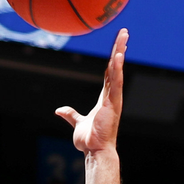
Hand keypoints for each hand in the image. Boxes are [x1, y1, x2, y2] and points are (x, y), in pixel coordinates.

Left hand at [56, 28, 126, 154]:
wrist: (95, 150)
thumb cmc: (90, 140)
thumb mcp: (77, 123)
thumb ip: (70, 115)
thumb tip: (59, 110)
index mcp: (105, 97)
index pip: (110, 73)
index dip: (113, 59)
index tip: (118, 46)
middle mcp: (111, 95)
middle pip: (115, 67)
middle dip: (120, 48)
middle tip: (124, 32)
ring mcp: (113, 98)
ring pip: (117, 71)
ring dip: (120, 52)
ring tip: (124, 37)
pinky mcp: (113, 103)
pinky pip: (115, 83)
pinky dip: (117, 69)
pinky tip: (118, 56)